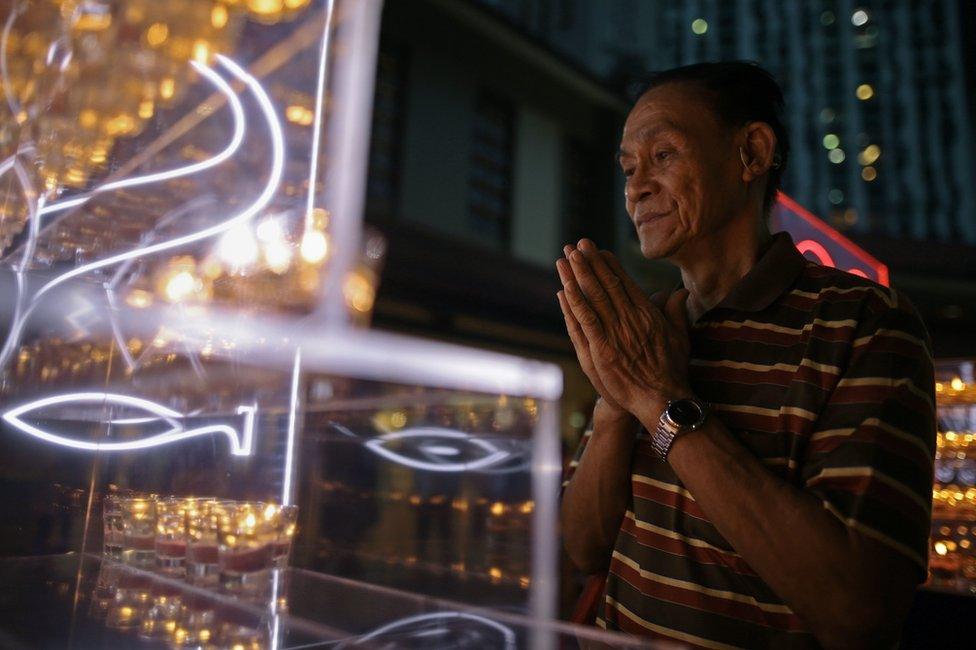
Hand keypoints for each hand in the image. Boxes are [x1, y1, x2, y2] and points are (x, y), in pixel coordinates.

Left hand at [555, 239, 691, 420]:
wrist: (662, 399)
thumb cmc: (672, 369)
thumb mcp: (680, 336)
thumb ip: (676, 311)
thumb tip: (680, 291)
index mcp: (647, 314)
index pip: (624, 283)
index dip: (609, 265)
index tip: (598, 250)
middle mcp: (629, 320)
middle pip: (605, 285)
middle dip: (590, 263)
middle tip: (577, 244)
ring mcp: (614, 335)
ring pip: (592, 299)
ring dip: (578, 276)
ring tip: (566, 258)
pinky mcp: (601, 350)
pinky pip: (585, 322)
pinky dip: (574, 305)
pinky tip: (564, 289)